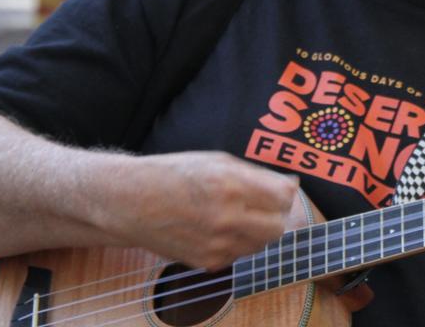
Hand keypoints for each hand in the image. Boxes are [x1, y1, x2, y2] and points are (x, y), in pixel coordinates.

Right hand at [102, 151, 298, 270]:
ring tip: (238, 213)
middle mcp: (226, 217)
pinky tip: (219, 227)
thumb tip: (292, 184)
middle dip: (277, 215)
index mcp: (231, 185)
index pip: (284, 197)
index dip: (285, 192)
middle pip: (278, 226)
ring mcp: (217, 244)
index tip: (280, 188)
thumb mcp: (218, 161)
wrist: (132, 202)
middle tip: (265, 204)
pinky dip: (238, 242)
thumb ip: (258, 175)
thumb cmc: (176, 174)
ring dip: (259, 229)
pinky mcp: (207, 262)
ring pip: (261, 244)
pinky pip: (239, 254)